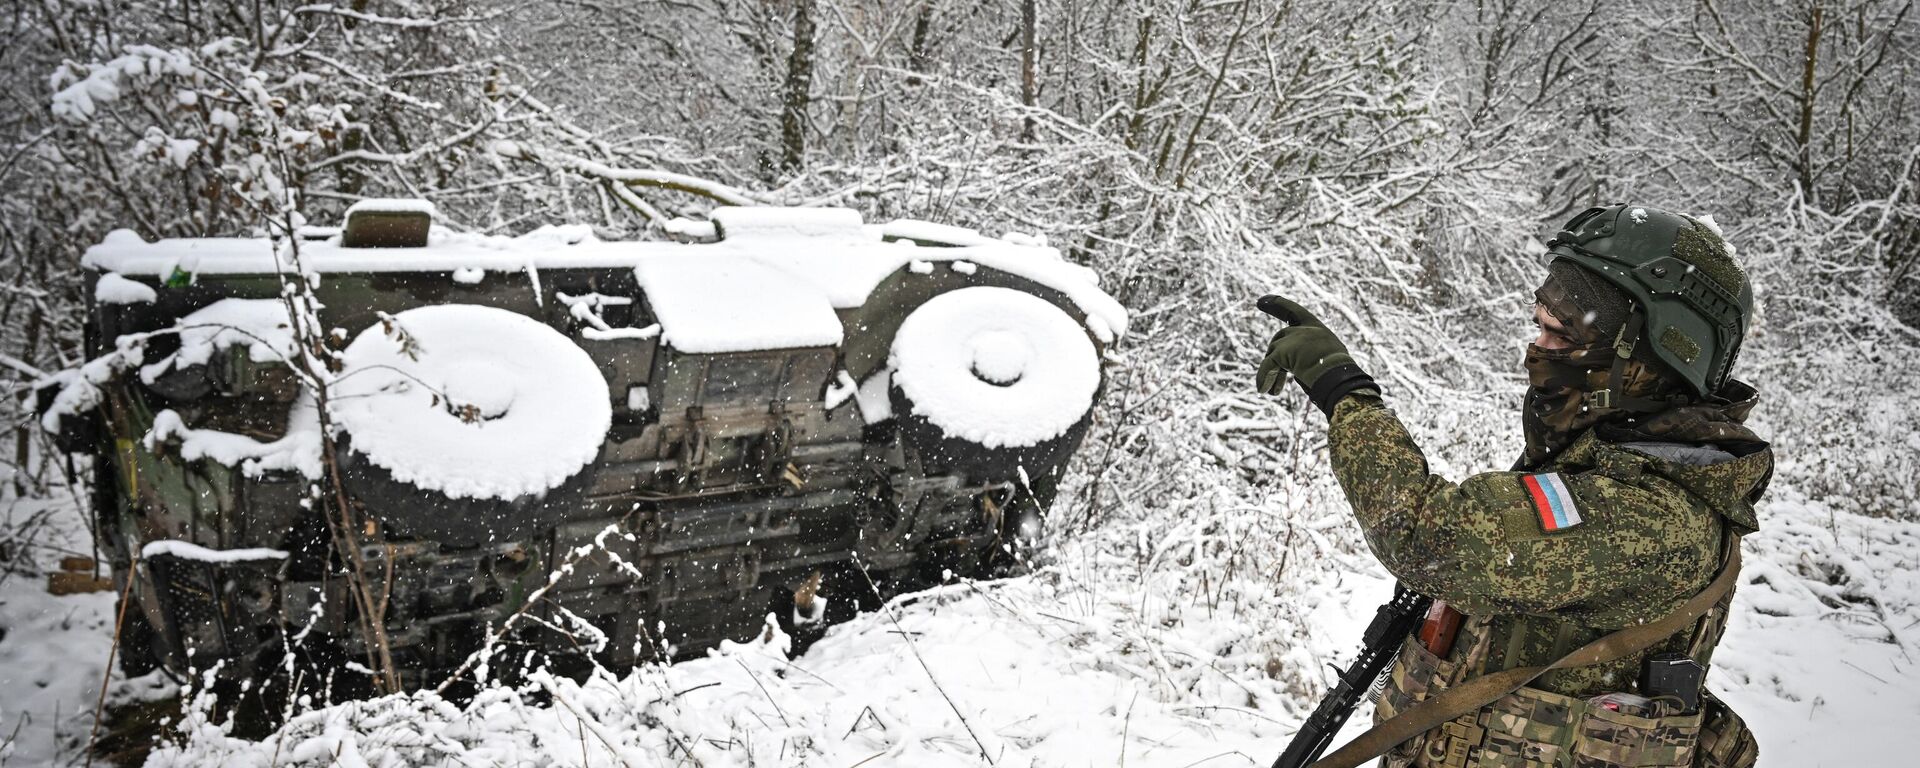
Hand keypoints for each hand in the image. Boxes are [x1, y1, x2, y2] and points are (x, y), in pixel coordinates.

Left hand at [1255, 295, 1378, 414]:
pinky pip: (1267, 365)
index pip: (1294, 312)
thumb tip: (1299, 370)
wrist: (1339, 377)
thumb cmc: (1340, 375)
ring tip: (1273, 391)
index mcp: (1317, 329)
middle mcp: (1304, 330)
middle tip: (1270, 380)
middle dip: (1273, 357)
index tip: (1261, 301)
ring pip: (1272, 353)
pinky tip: (1264, 390)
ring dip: (1271, 374)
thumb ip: (1314, 356)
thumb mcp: (1330, 359)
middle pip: (1279, 338)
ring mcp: (1293, 339)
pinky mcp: (1282, 351)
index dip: (1277, 305)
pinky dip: (1264, 378)